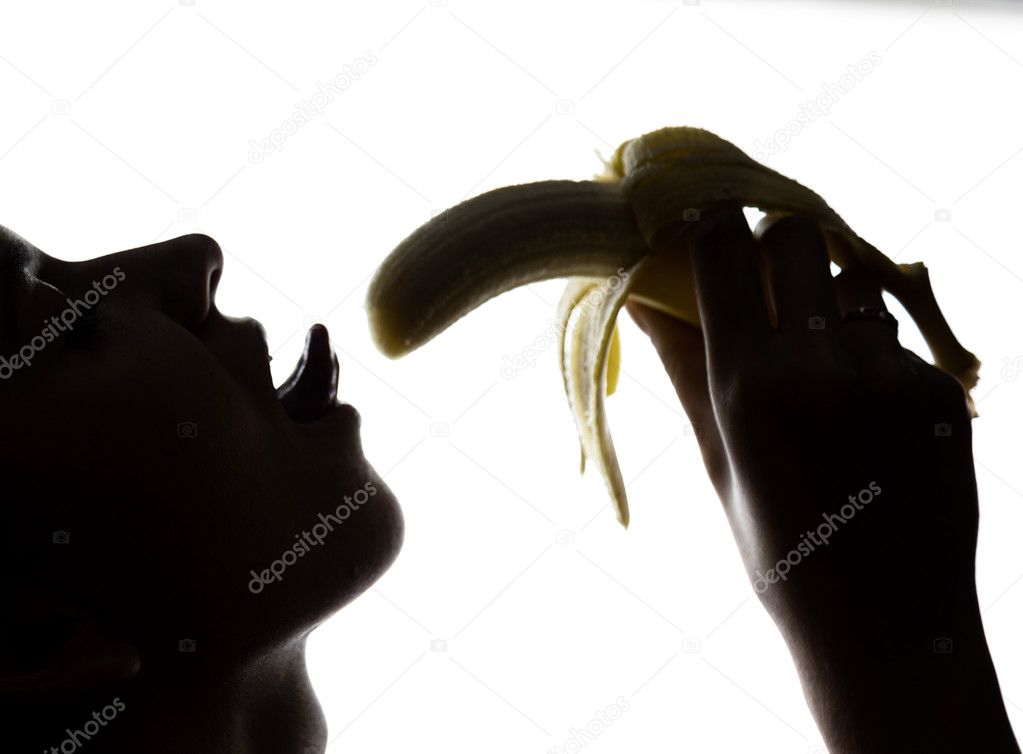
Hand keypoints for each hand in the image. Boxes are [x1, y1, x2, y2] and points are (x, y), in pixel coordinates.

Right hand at [627, 210, 1018, 752]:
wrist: (888, 624)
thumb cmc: (780, 549)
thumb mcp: (718, 462)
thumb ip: (685, 366)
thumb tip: (642, 295)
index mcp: (747, 386)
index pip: (724, 247)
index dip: (711, 226)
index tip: (705, 233)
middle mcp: (819, 364)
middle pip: (795, 233)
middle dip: (774, 243)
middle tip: (766, 284)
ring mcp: (889, 373)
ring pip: (850, 285)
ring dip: (828, 303)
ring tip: (824, 372)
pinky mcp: (941, 389)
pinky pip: (895, 338)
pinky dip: (872, 356)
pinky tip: (870, 419)